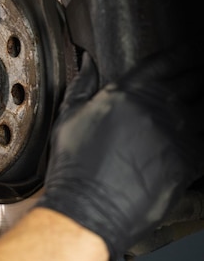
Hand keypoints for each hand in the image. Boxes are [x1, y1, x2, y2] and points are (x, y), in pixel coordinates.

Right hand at [36, 42, 203, 260]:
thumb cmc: (74, 167)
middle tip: (201, 77)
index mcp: (127, 92)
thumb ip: (82, 84)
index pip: (163, 63)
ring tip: (200, 105)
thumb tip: (88, 62)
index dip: (182, 55)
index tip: (190, 51)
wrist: (86, 208)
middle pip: (191, 81)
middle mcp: (156, 107)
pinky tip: (200, 136)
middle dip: (199, 76)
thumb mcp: (69, 117)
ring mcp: (175, 133)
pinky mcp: (189, 160)